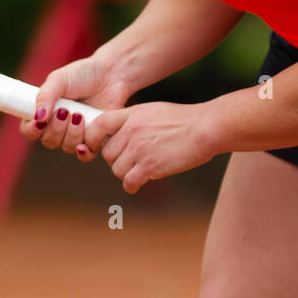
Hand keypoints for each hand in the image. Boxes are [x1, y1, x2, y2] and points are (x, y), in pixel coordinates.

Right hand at [19, 55, 132, 155]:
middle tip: (65, 111)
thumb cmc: (83, 74)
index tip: (39, 121)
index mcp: (45, 112)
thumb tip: (37, 118)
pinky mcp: (94, 139)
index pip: (29, 130)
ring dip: (72, 133)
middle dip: (55, 129)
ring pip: (67, 147)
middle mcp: (59, 126)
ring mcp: (77, 134)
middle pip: (48, 141)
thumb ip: (46, 95)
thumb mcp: (60, 79)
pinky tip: (87, 132)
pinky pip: (86, 154)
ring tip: (80, 115)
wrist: (112, 75)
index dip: (31, 130)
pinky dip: (85, 149)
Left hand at [80, 101, 216, 193]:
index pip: (98, 125)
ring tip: (141, 170)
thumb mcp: (153, 112)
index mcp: (131, 115)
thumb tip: (121, 135)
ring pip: (117, 170)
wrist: (205, 128)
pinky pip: (129, 182)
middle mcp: (130, 130)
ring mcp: (138, 148)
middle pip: (108, 154)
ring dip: (127, 173)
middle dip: (117, 160)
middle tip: (131, 161)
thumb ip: (133, 122)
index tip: (95, 147)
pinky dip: (132, 185)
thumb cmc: (184, 120)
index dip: (92, 138)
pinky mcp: (149, 166)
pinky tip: (140, 183)